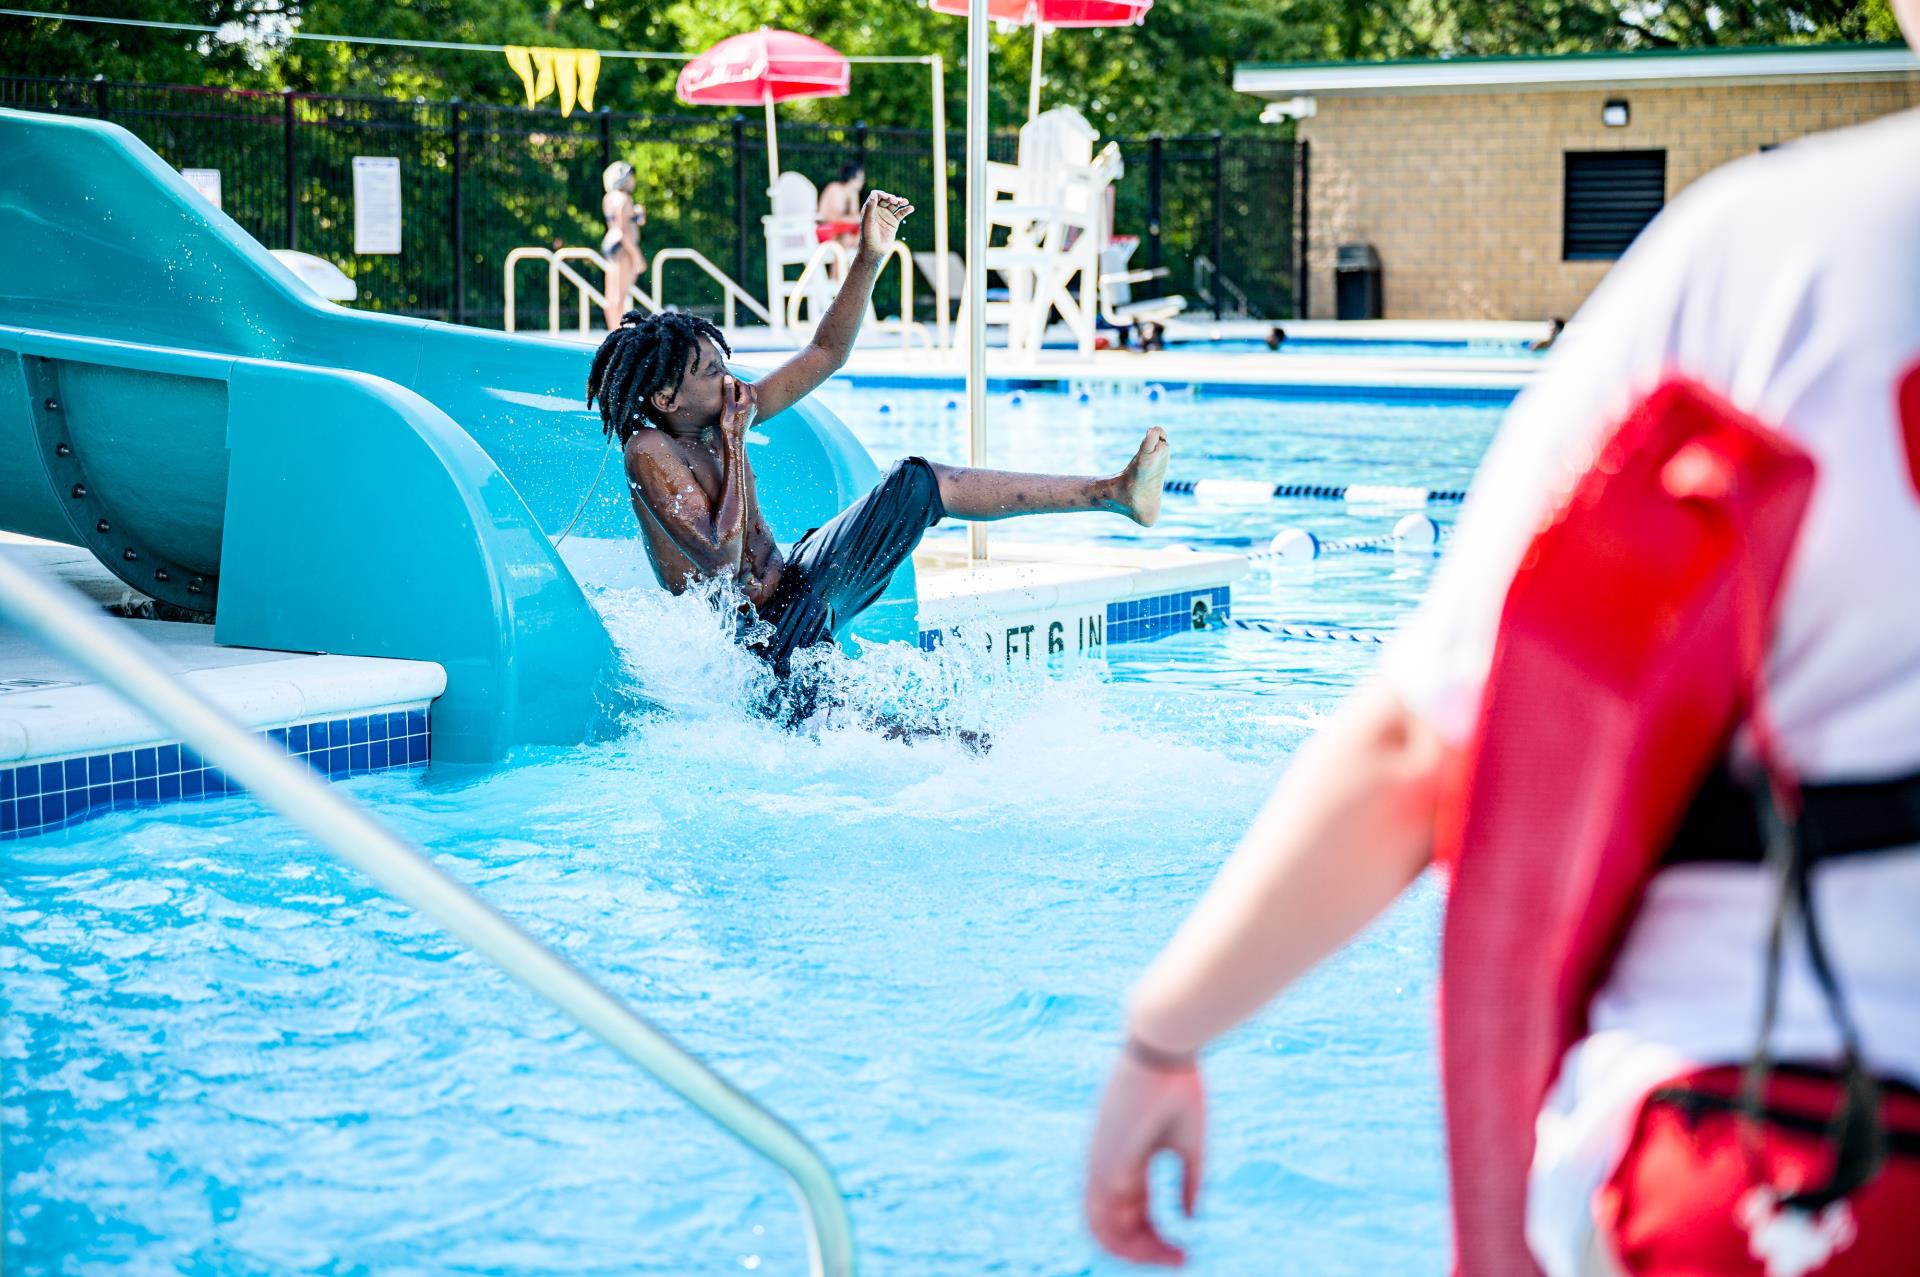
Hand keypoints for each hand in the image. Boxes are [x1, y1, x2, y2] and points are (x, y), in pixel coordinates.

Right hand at [719, 375, 756, 441]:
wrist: (734, 439)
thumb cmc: (729, 423)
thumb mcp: (727, 406)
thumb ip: (729, 391)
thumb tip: (728, 377)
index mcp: (749, 400)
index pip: (743, 384)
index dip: (735, 380)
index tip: (726, 380)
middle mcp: (754, 404)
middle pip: (750, 388)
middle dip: (740, 384)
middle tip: (730, 385)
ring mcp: (754, 410)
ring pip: (751, 394)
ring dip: (743, 391)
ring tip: (732, 392)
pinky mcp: (751, 414)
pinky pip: (750, 401)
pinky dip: (744, 397)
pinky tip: (735, 401)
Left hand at [860, 190, 913, 255]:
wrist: (875, 250)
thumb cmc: (868, 236)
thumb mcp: (868, 221)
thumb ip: (870, 207)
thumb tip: (874, 194)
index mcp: (869, 208)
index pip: (876, 196)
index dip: (882, 194)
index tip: (887, 198)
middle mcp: (878, 210)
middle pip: (886, 199)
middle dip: (891, 198)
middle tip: (895, 201)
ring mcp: (886, 215)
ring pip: (895, 205)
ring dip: (900, 202)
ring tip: (905, 202)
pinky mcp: (893, 221)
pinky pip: (901, 213)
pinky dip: (906, 210)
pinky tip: (911, 208)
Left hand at [1085, 1050, 1205, 1265]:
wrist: (1164, 1050)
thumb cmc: (1179, 1087)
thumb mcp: (1189, 1145)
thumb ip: (1187, 1182)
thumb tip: (1189, 1219)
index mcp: (1127, 1159)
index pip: (1132, 1213)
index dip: (1156, 1239)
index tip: (1185, 1254)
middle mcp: (1108, 1166)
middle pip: (1114, 1227)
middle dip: (1145, 1253)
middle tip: (1179, 1261)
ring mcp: (1102, 1165)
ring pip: (1102, 1230)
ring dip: (1135, 1254)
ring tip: (1171, 1260)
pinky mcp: (1105, 1162)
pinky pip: (1103, 1218)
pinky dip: (1127, 1242)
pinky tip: (1162, 1244)